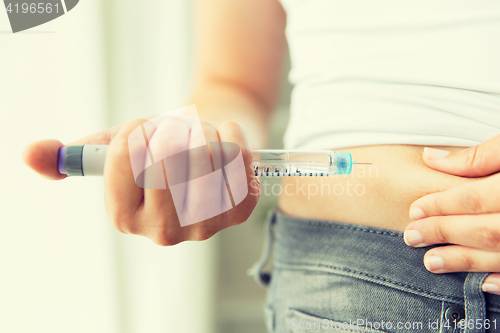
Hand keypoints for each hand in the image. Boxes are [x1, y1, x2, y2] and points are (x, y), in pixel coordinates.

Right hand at [23, 118, 259, 245]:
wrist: (207, 146)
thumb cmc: (159, 149)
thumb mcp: (114, 149)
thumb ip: (75, 156)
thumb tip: (30, 154)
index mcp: (125, 217)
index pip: (127, 158)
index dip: (137, 132)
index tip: (145, 130)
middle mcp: (163, 231)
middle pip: (169, 156)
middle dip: (172, 130)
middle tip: (175, 134)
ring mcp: (205, 225)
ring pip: (206, 152)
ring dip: (202, 130)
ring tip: (199, 138)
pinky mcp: (238, 211)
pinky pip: (238, 155)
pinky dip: (232, 135)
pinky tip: (225, 144)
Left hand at [403, 135, 499, 293]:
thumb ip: (481, 155)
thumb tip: (432, 158)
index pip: (476, 198)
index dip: (441, 205)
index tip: (415, 210)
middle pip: (486, 230)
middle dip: (445, 233)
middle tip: (411, 237)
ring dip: (466, 261)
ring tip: (431, 262)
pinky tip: (483, 283)